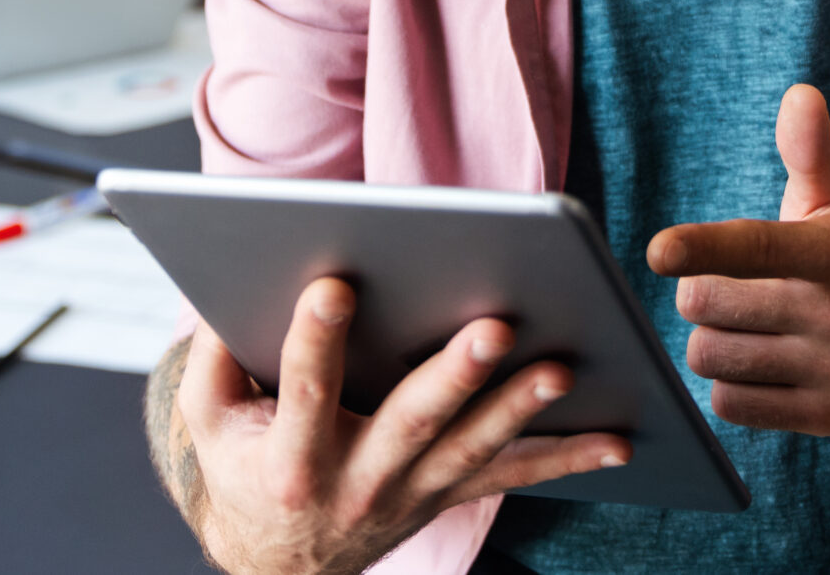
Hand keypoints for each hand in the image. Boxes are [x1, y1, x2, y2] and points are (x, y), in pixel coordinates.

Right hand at [168, 280, 628, 574]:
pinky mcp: (447, 494)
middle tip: (494, 327)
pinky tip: (621, 439)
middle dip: (455, 375)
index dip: (316, 339)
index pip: (304, 389)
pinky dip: (569, 459)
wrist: (279, 562)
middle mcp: (358, 482)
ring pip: (473, 450)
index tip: (333, 283)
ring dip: (520, 409)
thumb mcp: (207, 419)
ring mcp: (410, 494)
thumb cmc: (242, 461)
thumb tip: (237, 282)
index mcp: (291, 458)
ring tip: (562, 368)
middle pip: (412, 422)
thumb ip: (216, 357)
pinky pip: (514, 477)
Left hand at [648, 84, 829, 435]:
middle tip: (723, 284)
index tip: (657, 250)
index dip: (704, 247)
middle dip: (698, 291)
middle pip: (710, 306)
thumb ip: (809, 149)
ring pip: (713, 356)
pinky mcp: (827, 418)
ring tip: (744, 322)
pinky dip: (729, 382)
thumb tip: (800, 94)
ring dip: (711, 337)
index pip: (759, 247)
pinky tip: (760, 360)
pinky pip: (730, 404)